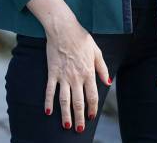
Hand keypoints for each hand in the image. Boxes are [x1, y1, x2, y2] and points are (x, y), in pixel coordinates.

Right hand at [43, 17, 111, 131]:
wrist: (63, 28)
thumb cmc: (81, 38)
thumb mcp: (96, 51)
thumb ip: (102, 67)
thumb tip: (108, 82)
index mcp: (88, 72)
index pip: (92, 95)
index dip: (92, 108)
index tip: (92, 116)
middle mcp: (76, 77)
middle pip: (78, 102)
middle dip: (80, 117)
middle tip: (80, 129)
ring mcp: (63, 76)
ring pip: (64, 100)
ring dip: (66, 114)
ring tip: (67, 125)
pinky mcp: (52, 72)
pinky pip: (50, 90)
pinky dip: (48, 102)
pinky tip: (48, 112)